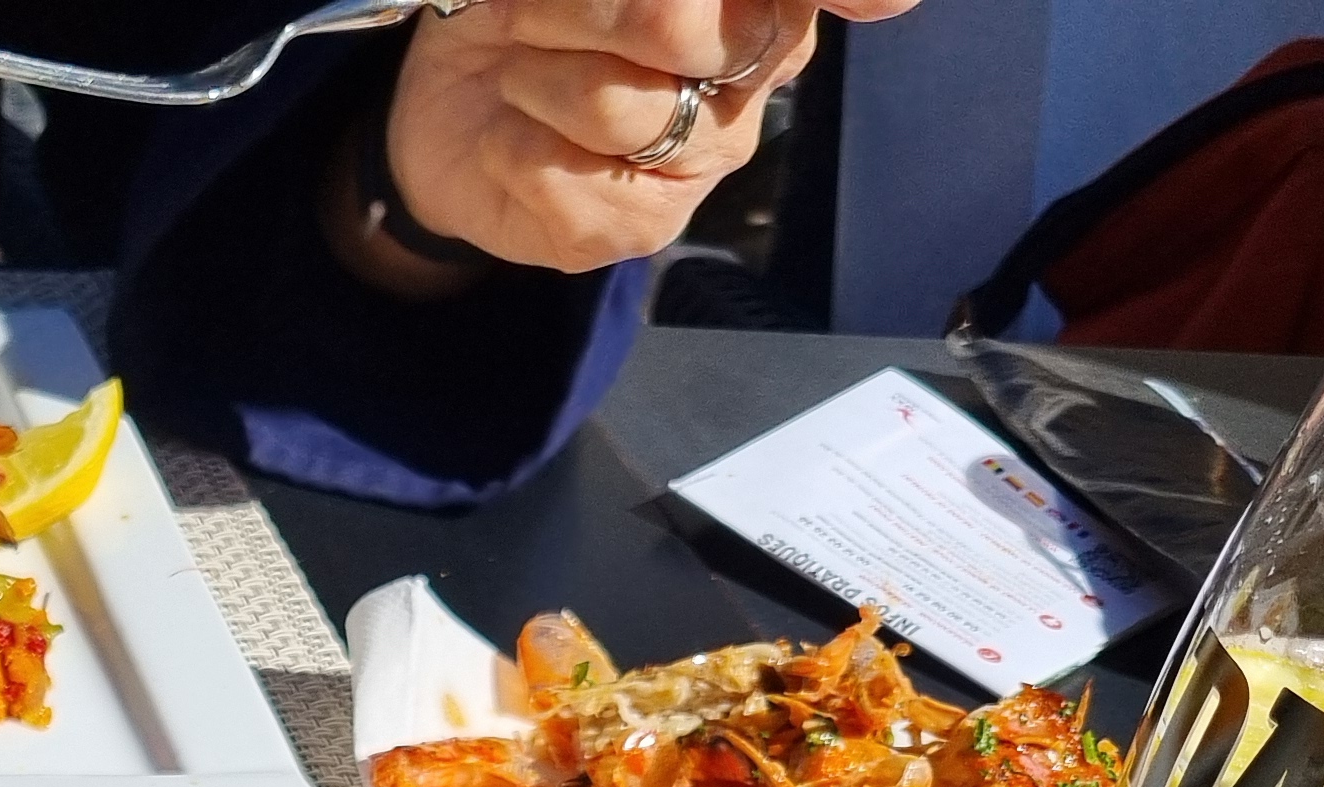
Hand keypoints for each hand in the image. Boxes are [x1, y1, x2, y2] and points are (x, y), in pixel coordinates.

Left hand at [379, 0, 918, 274]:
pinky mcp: (647, 226)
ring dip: (534, 74)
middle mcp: (757, 68)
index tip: (873, 2)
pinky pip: (574, 185)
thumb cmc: (526, 10)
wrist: (450, 99)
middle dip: (575, 7)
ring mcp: (709, 156)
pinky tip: (518, 139)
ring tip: (522, 71)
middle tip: (530, 11)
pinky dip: (515, 150)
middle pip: (672, 20)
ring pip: (616, 105)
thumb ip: (658, 1)